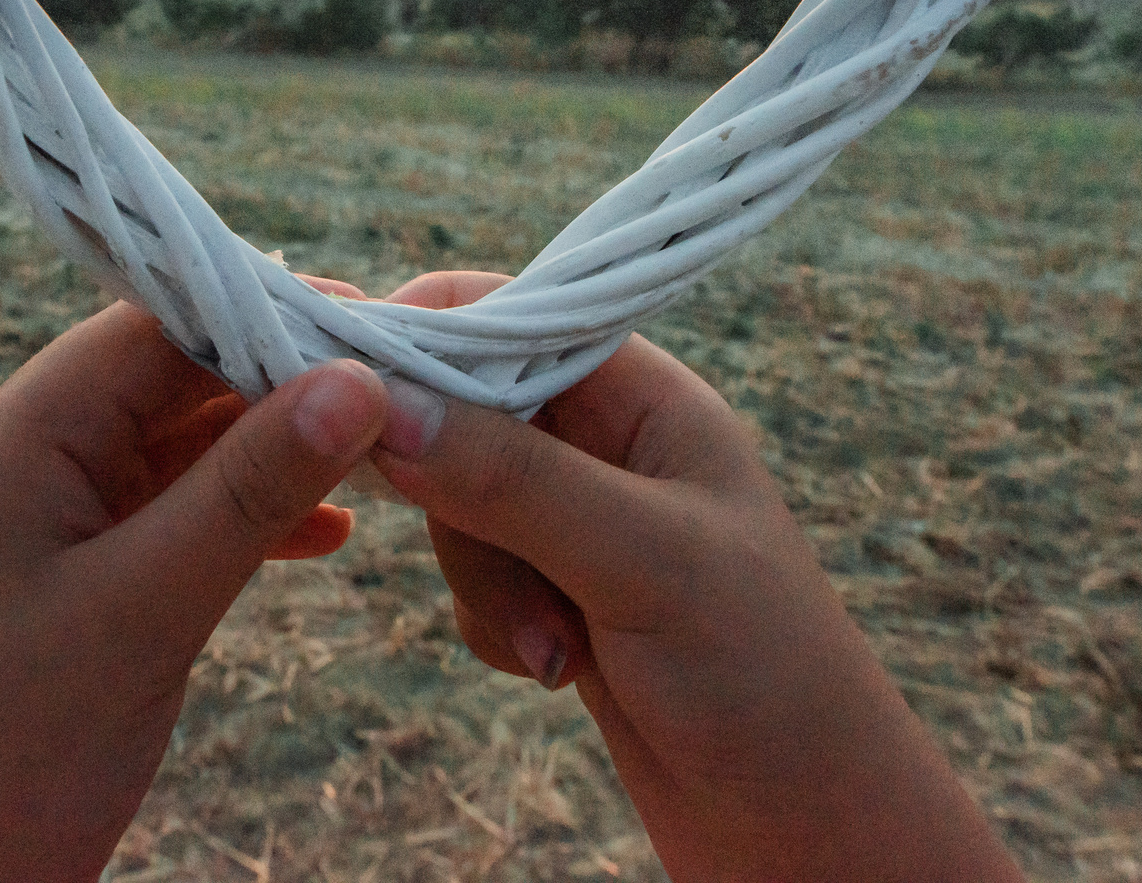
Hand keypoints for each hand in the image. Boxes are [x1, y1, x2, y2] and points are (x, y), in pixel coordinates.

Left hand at [0, 287, 392, 882]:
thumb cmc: (1, 759)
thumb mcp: (140, 614)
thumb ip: (246, 492)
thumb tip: (358, 379)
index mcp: (18, 437)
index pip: (157, 327)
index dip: (270, 314)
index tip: (383, 328)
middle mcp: (28, 457)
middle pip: (173, 375)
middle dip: (284, 377)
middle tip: (407, 388)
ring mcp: (49, 520)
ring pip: (181, 444)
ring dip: (275, 446)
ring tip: (389, 453)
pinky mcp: (74, 580)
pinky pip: (173, 514)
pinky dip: (249, 516)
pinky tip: (330, 533)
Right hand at [375, 271, 1022, 882]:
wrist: (807, 823)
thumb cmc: (765, 674)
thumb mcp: (639, 560)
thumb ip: (511, 479)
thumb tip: (379, 403)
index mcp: (647, 397)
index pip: (509, 318)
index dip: (419, 336)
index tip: (335, 380)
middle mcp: (612, 444)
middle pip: (462, 414)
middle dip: (460, 502)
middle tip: (506, 572)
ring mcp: (584, 521)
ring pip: (459, 506)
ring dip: (485, 582)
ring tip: (555, 651)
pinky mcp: (564, 592)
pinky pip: (476, 576)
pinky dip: (494, 624)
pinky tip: (556, 670)